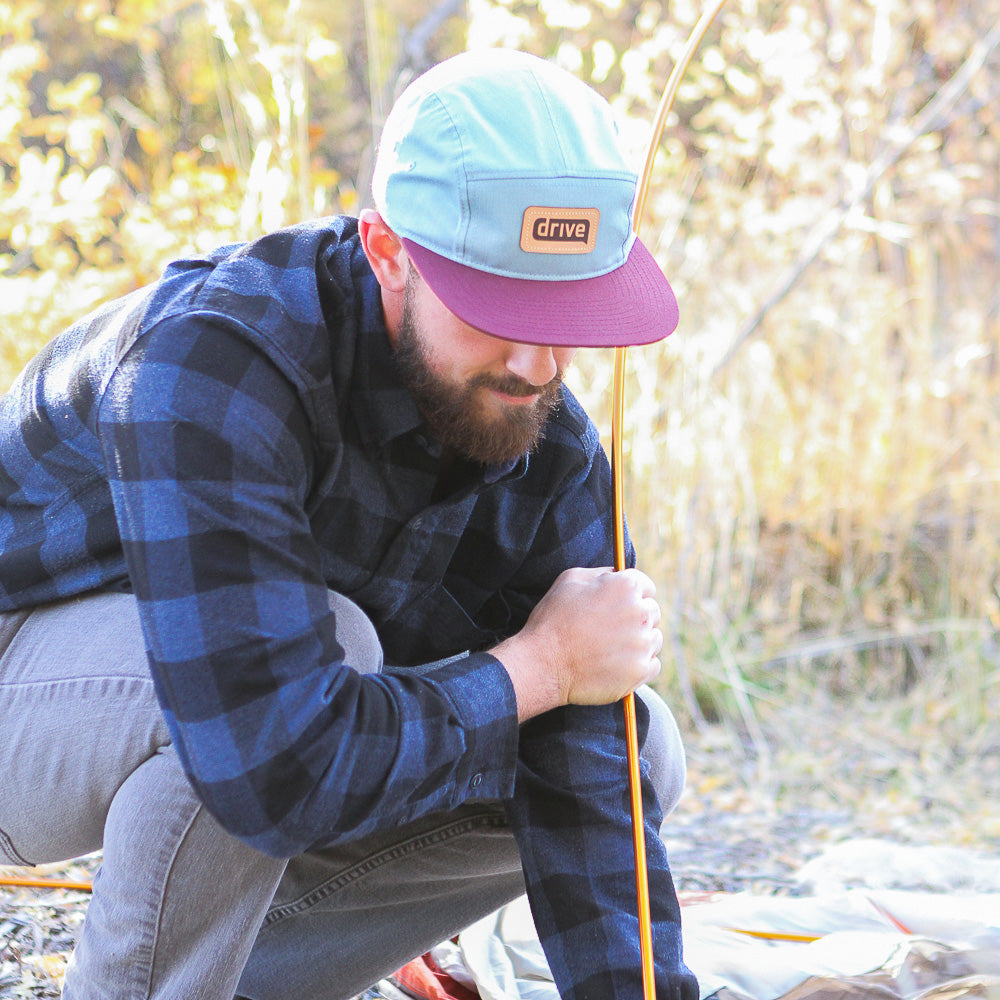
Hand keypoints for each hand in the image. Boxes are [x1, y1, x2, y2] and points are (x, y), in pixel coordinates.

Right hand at [492, 566, 662, 721]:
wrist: (543, 663)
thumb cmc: (553, 619)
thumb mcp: (571, 580)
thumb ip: (602, 573)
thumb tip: (618, 574)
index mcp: (625, 586)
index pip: (646, 586)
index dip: (631, 595)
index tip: (619, 605)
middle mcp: (640, 612)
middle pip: (652, 612)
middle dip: (636, 618)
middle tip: (611, 629)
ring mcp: (642, 643)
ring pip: (654, 639)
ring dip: (638, 642)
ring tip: (610, 648)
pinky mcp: (640, 671)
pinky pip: (652, 665)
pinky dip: (638, 666)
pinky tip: (616, 664)